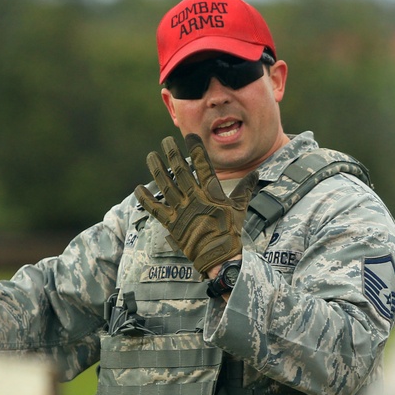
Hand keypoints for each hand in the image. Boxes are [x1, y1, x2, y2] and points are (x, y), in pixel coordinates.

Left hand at [134, 134, 256, 274]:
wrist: (219, 257)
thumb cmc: (230, 232)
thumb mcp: (239, 208)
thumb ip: (245, 189)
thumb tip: (256, 173)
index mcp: (211, 193)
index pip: (203, 165)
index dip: (196, 149)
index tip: (190, 136)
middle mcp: (195, 198)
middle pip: (180, 170)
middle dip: (172, 153)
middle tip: (166, 140)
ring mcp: (181, 210)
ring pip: (166, 185)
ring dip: (157, 169)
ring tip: (150, 156)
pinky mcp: (171, 223)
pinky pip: (155, 209)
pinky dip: (146, 199)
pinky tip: (138, 189)